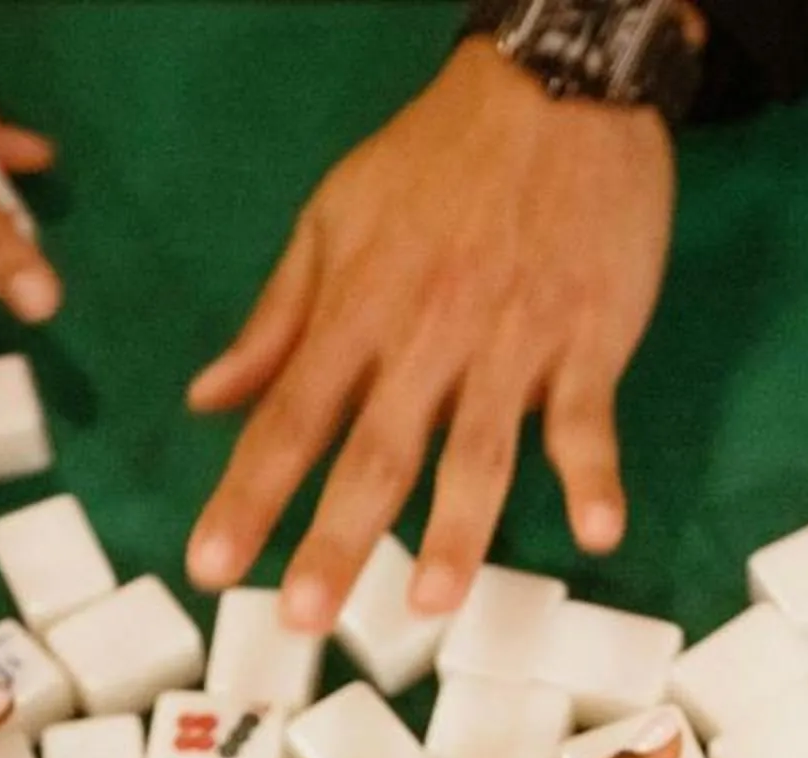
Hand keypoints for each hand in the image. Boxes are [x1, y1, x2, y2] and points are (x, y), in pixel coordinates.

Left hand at [184, 37, 673, 630]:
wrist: (556, 88)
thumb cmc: (437, 158)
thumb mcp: (333, 218)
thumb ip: (277, 318)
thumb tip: (208, 397)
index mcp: (358, 311)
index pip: (288, 418)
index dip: (246, 496)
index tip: (209, 566)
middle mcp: (426, 338)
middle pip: (374, 455)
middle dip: (334, 540)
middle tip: (301, 620)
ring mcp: (511, 342)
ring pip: (478, 449)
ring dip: (456, 530)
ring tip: (429, 601)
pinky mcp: (587, 338)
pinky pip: (588, 416)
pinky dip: (596, 475)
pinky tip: (599, 532)